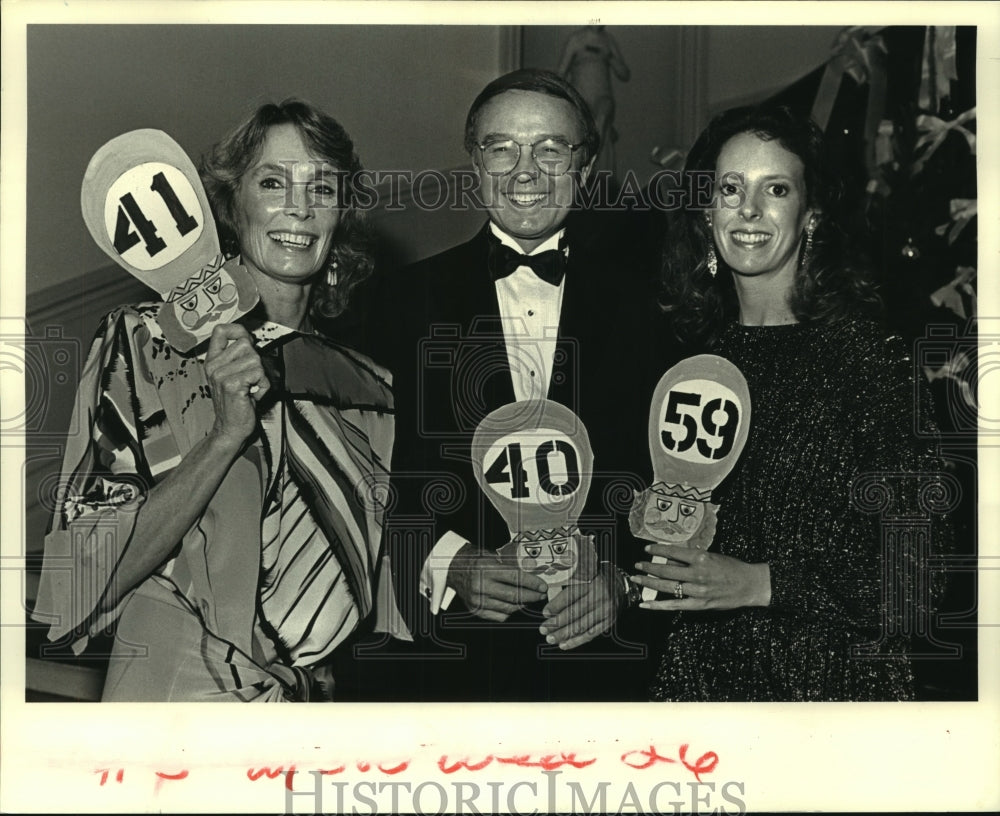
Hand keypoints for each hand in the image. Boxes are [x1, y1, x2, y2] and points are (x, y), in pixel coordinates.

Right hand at [204, 324, 269, 448]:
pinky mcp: (231, 384)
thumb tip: (250, 338)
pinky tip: (253, 395)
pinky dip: (263, 385)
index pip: (221, 330)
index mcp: (212, 360)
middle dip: (256, 362)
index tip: (248, 342)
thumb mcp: (232, 375)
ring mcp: (220, 375)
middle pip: (246, 344)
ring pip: (255, 359)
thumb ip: (238, 357)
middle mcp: (213, 366)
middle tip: (250, 379)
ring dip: (261, 376)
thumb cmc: (237, 402)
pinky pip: (258, 373)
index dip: (238, 331)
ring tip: (251, 388)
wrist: (230, 428)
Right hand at [447, 544, 547, 621]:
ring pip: (508, 608)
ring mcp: (477, 600)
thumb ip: (510, 565)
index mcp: (486, 568)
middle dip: (532, 596)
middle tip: (541, 595)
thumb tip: (532, 572)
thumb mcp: (491, 556)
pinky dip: (510, 612)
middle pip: (513, 595)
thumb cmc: (474, 560)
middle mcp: (480, 585)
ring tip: (530, 599)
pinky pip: (499, 616)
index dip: (532, 583)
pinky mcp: (475, 610)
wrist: (452, 568)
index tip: (542, 586)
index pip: (515, 578)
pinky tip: (515, 605)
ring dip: (523, 605)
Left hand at [539, 563, 616, 649]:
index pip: (571, 595)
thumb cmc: (599, 578)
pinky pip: (591, 634)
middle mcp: (599, 596)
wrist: (620, 584)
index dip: (556, 605)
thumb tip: (550, 600)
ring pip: (581, 625)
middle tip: (543, 629)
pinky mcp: (609, 621)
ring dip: (564, 634)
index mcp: (591, 582)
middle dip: (556, 623)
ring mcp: (605, 610)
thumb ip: (571, 585)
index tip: (545, 613)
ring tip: (551, 638)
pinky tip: (564, 644)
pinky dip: (577, 640)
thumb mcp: (586, 575)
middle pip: (574, 613)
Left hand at [631, 543, 770, 610]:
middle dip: (648, 567)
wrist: (750, 585)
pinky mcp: (699, 605)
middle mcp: (697, 574)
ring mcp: (697, 591)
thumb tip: (669, 559)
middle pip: (666, 570)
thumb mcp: (711, 556)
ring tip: (636, 578)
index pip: (673, 552)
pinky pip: (674, 605)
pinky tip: (644, 603)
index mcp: (701, 558)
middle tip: (637, 564)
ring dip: (649, 582)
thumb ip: (690, 558)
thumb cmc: (731, 567)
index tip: (647, 549)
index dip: (658, 550)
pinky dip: (657, 605)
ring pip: (667, 587)